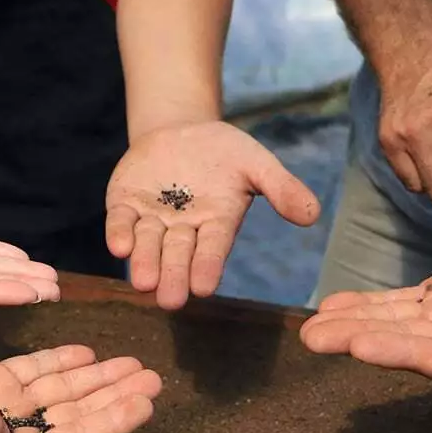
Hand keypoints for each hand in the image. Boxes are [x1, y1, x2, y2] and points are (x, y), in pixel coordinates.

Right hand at [0, 345, 160, 432]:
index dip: (117, 420)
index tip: (148, 401)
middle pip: (79, 413)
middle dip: (116, 395)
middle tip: (153, 375)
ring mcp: (5, 408)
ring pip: (63, 389)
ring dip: (97, 376)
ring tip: (131, 360)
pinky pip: (36, 370)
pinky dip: (62, 361)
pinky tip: (89, 352)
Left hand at [105, 121, 319, 309]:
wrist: (182, 132)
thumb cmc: (225, 153)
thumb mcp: (256, 163)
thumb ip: (281, 187)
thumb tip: (313, 214)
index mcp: (216, 224)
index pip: (212, 250)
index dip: (207, 267)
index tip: (204, 288)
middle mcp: (183, 229)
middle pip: (178, 255)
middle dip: (174, 275)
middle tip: (170, 300)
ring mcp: (152, 219)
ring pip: (148, 244)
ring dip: (144, 262)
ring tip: (143, 283)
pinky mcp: (125, 205)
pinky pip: (121, 221)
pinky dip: (119, 233)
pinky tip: (118, 247)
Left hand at [299, 233, 431, 381]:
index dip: (397, 351)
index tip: (360, 345)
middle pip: (402, 344)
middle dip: (358, 340)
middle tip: (314, 340)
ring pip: (392, 323)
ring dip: (351, 324)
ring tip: (310, 329)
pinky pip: (397, 303)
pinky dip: (366, 304)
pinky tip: (332, 306)